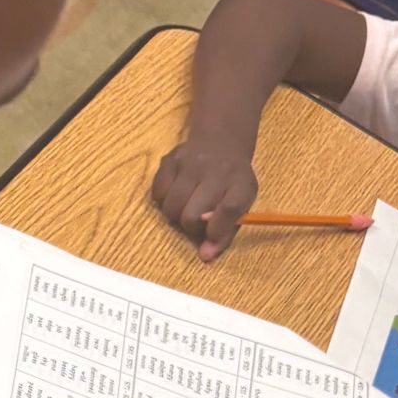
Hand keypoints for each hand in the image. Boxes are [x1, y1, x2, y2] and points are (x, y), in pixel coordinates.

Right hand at [152, 137, 257, 260]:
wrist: (221, 140)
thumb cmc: (231, 181)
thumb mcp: (241, 203)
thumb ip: (226, 232)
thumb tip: (205, 256)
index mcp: (240, 184)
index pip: (229, 209)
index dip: (217, 230)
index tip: (210, 238)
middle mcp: (216, 171)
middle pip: (191, 216)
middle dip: (191, 227)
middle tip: (196, 220)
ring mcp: (190, 163)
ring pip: (170, 208)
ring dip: (175, 216)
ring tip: (185, 206)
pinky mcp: (170, 160)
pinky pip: (157, 194)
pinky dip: (163, 201)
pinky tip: (176, 193)